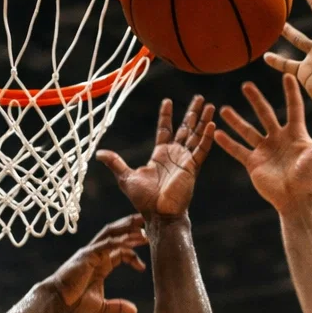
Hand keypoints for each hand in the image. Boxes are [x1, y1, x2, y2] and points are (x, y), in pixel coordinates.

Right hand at [45, 215, 148, 312]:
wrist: (57, 301)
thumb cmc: (74, 303)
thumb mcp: (101, 307)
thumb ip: (118, 306)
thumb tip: (135, 311)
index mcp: (100, 264)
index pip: (120, 251)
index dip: (133, 254)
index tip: (143, 267)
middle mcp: (97, 254)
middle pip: (116, 235)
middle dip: (132, 228)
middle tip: (148, 224)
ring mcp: (92, 252)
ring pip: (112, 233)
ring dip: (127, 227)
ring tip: (142, 223)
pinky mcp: (88, 254)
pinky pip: (107, 243)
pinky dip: (120, 240)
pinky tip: (132, 239)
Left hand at [96, 96, 215, 218]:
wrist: (158, 214)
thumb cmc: (143, 199)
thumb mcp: (125, 177)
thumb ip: (116, 163)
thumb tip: (99, 154)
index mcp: (160, 155)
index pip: (165, 129)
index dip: (166, 115)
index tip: (168, 101)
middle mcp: (175, 155)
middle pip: (186, 128)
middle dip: (192, 113)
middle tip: (199, 98)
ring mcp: (185, 160)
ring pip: (197, 135)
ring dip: (203, 121)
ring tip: (209, 105)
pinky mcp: (192, 168)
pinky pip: (202, 150)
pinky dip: (207, 137)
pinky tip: (212, 124)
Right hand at [215, 76, 311, 216]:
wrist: (298, 200)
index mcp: (295, 133)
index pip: (293, 107)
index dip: (291, 92)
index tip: (287, 75)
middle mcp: (279, 138)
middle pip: (265, 114)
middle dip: (256, 100)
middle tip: (246, 85)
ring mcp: (265, 150)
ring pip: (248, 130)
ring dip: (236, 120)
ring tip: (223, 108)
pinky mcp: (254, 163)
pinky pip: (238, 150)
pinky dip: (227, 143)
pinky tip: (217, 132)